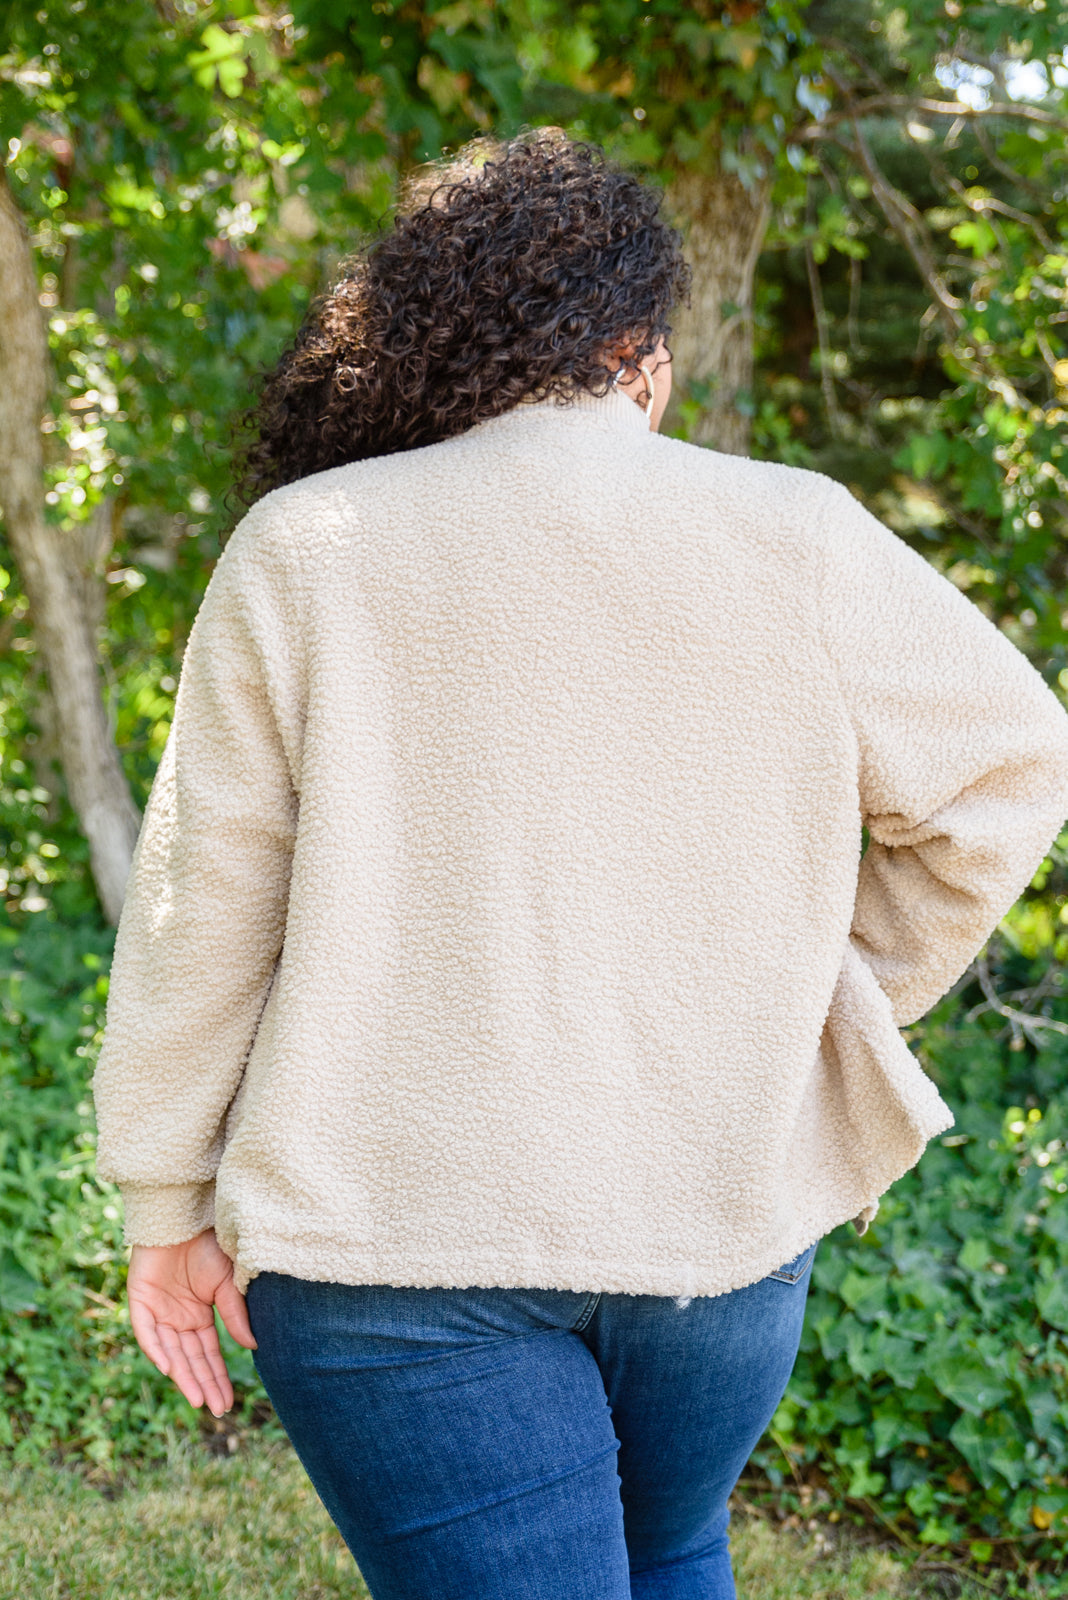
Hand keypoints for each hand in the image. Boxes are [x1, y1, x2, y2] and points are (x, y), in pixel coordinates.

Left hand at [127, 1227, 256, 1416]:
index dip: (217, 1377)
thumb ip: (236, 1314)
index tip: (228, 1402)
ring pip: (170, 1352)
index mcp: (199, 1316)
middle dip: (204, 1384)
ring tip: (198, 1399)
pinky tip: (169, 1368)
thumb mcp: (228, 1283)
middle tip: (217, 1410)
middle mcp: (178, 1320)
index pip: (208, 1354)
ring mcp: (158, 1312)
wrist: (184, 1215)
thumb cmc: (208, 1244)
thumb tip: (253, 1347)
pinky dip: (156, 1349)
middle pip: (190, 1359)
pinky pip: (146, 1332)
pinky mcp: (139, 1301)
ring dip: (182, 1375)